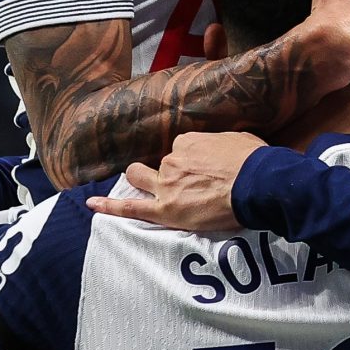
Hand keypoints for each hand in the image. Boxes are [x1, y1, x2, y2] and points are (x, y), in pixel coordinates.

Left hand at [88, 132, 266, 235]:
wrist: (257, 184)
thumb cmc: (254, 162)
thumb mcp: (239, 139)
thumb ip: (222, 143)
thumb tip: (227, 147)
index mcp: (187, 142)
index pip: (179, 150)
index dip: (189, 161)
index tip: (202, 169)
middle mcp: (172, 160)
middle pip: (158, 164)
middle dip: (165, 171)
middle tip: (184, 183)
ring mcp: (165, 185)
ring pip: (139, 178)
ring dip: (143, 182)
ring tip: (158, 192)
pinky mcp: (164, 210)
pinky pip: (130, 208)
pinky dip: (109, 206)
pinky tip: (92, 204)